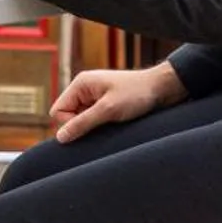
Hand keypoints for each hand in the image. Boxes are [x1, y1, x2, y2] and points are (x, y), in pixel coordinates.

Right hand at [50, 62, 186, 143]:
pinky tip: (115, 124)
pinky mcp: (105, 105)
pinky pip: (93, 121)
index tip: (91, 124)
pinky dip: (101, 126)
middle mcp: (85, 90)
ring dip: (94, 127)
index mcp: (81, 84)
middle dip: (82, 126)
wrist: (163, 88)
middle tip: (104, 123)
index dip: (70, 123)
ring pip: (81, 121)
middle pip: (68, 117)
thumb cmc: (137, 94)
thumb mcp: (108, 110)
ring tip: (112, 122)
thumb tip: (60, 138)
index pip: (58, 111)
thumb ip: (82, 124)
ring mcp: (95, 98)